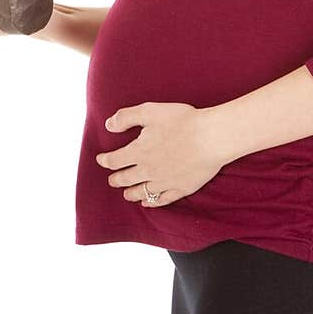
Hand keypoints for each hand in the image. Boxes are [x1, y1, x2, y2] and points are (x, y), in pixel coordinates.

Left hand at [96, 102, 224, 207]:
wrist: (211, 137)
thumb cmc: (183, 121)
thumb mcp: (150, 111)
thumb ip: (126, 117)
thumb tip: (109, 125)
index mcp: (139, 151)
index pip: (115, 160)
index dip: (105, 160)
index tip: (101, 160)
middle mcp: (148, 170)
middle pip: (126, 179)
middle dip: (116, 179)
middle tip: (112, 180)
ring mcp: (164, 182)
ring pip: (141, 192)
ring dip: (130, 193)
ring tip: (126, 194)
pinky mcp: (181, 188)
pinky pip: (162, 200)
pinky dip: (151, 203)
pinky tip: (147, 203)